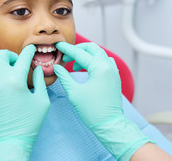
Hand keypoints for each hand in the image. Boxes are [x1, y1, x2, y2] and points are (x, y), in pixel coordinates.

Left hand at [0, 45, 50, 160]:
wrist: (9, 140)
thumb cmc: (28, 123)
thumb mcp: (42, 101)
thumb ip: (40, 82)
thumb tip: (38, 69)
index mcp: (17, 79)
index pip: (24, 57)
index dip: (30, 51)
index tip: (32, 50)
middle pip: (2, 55)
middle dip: (12, 55)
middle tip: (17, 63)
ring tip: (4, 72)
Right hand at [53, 42, 151, 160]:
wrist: (109, 124)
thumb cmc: (92, 110)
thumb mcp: (74, 92)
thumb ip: (64, 77)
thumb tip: (57, 67)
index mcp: (99, 68)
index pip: (80, 53)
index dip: (67, 49)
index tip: (58, 45)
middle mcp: (108, 66)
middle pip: (92, 48)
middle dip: (78, 50)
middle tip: (65, 57)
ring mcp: (113, 71)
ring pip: (99, 54)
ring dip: (86, 55)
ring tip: (73, 66)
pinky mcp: (114, 77)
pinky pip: (104, 62)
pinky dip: (94, 61)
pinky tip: (85, 69)